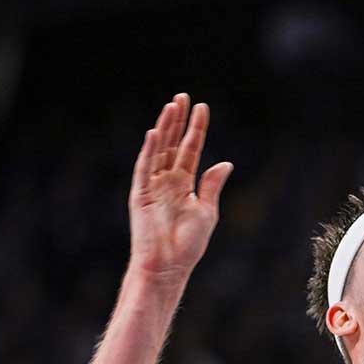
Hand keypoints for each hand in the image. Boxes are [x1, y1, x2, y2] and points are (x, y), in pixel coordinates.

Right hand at [128, 93, 232, 283]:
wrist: (168, 266)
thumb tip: (225, 162)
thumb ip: (211, 185)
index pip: (191, 150)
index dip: (196, 129)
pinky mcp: (139, 194)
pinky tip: (156, 133)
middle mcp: (166, 181)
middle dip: (178, 120)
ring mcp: (151, 186)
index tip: (202, 108)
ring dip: (165, 128)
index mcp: (184, 184)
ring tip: (172, 106)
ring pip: (159, 150)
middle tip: (184, 97)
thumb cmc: (187, 245)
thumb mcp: (206, 211)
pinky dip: (150, 150)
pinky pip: (144, 168)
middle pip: (173, 144)